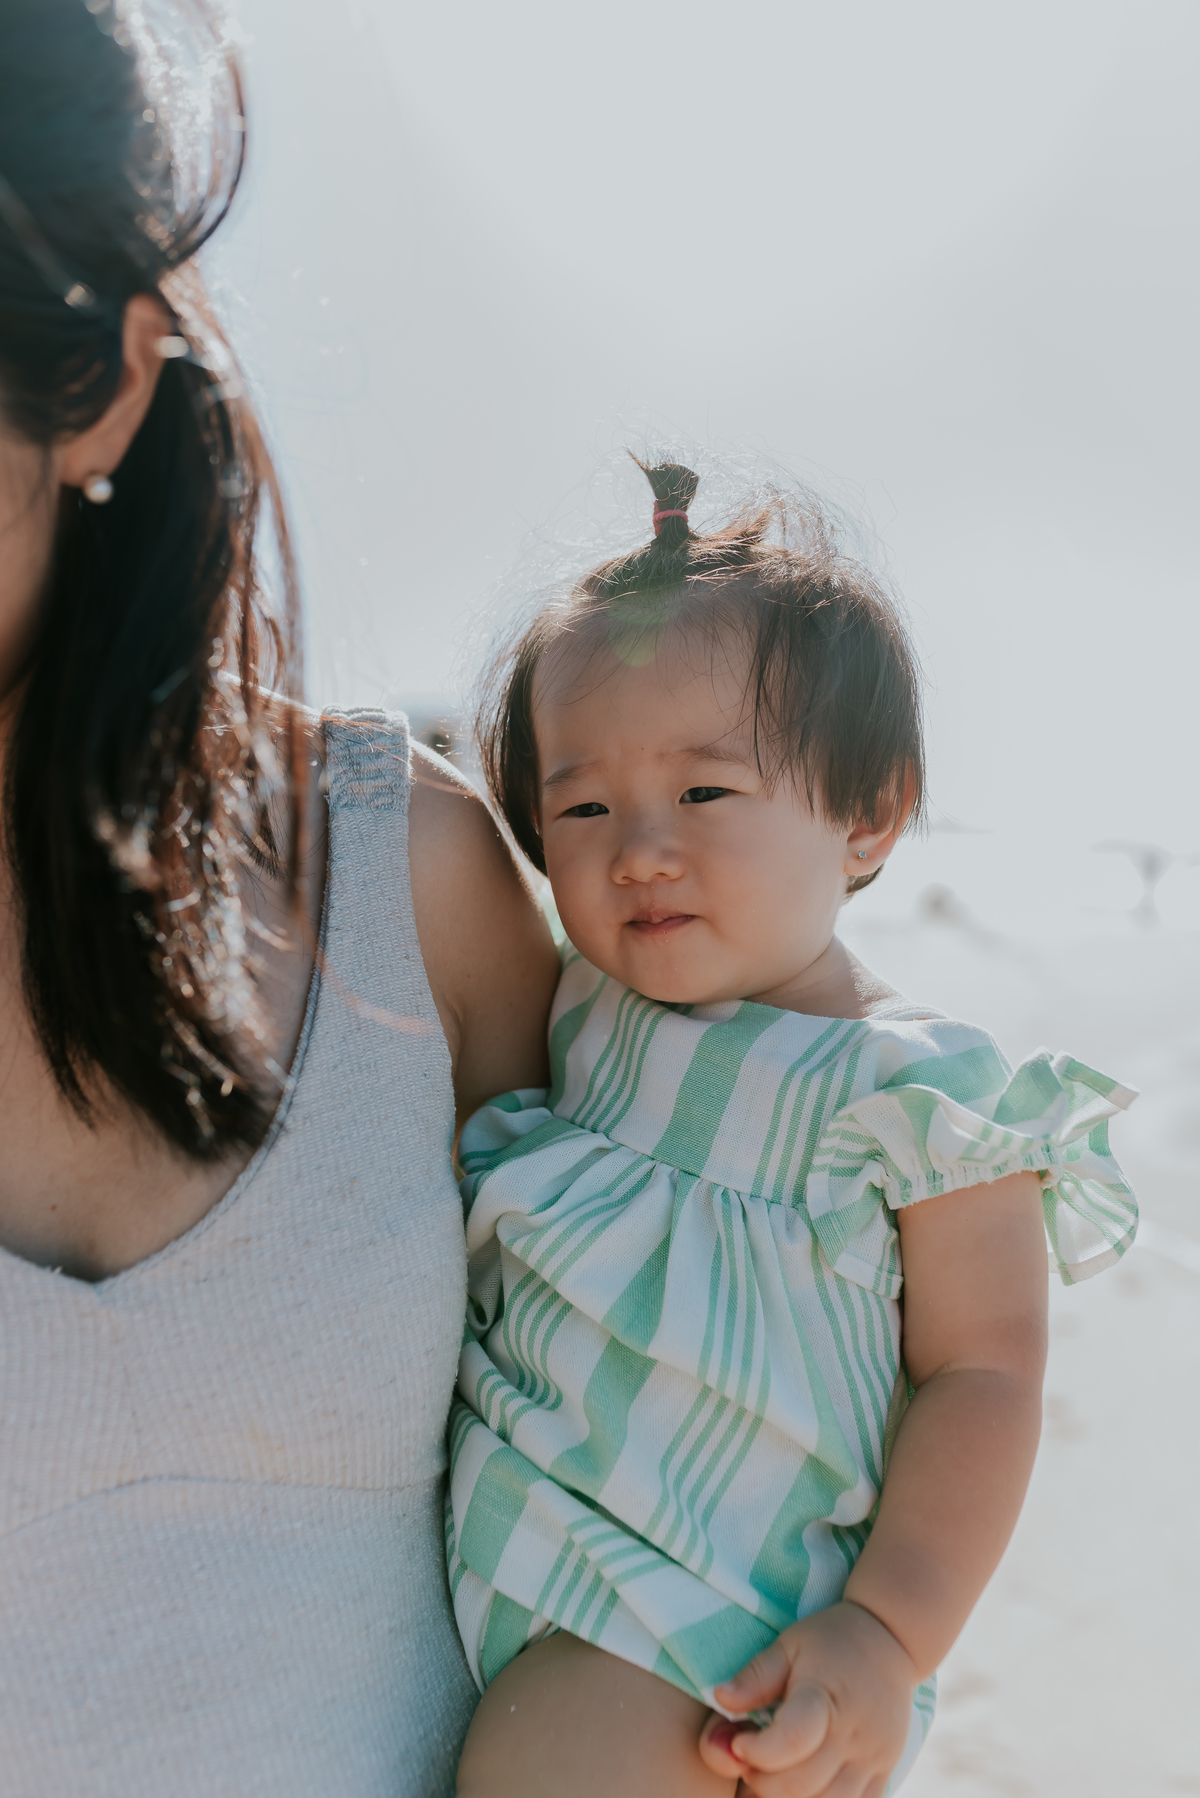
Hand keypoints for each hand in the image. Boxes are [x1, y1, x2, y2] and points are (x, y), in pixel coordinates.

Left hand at [697, 1602, 916, 1797]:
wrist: (890, 1639)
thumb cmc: (830, 1640)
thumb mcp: (789, 1644)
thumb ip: (755, 1676)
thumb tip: (720, 1699)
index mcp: (826, 1696)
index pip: (792, 1741)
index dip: (757, 1751)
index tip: (739, 1740)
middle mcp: (854, 1734)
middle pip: (801, 1784)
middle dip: (762, 1781)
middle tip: (748, 1760)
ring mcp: (872, 1760)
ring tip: (773, 1773)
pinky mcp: (883, 1774)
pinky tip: (802, 1786)